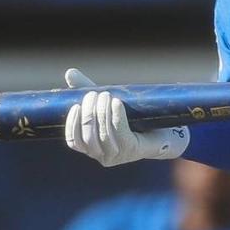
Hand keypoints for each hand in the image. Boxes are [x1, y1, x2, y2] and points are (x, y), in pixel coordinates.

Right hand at [63, 69, 190, 166]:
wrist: (160, 129)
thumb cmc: (129, 117)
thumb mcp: (105, 103)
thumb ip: (85, 90)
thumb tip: (69, 73)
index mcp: (92, 148)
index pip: (74, 142)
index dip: (72, 124)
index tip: (76, 105)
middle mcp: (103, 156)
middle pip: (88, 136)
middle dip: (89, 113)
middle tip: (95, 94)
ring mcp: (118, 155)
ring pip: (103, 134)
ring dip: (102, 112)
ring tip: (105, 96)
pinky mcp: (132, 150)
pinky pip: (120, 133)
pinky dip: (116, 116)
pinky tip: (117, 103)